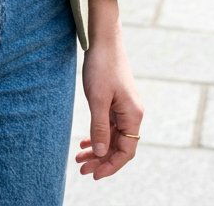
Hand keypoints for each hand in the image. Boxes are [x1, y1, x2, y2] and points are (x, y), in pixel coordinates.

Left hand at [75, 0, 142, 180]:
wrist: (104, 39)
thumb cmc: (102, 66)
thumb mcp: (97, 98)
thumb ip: (100, 127)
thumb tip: (101, 154)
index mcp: (133, 115)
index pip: (126, 151)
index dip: (110, 166)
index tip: (93, 175)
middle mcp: (132, 114)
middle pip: (119, 146)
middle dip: (101, 160)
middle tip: (81, 169)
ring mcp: (125, 107)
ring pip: (113, 137)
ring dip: (97, 149)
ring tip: (79, 159)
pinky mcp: (116, 101)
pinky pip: (109, 125)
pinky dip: (97, 135)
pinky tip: (85, 143)